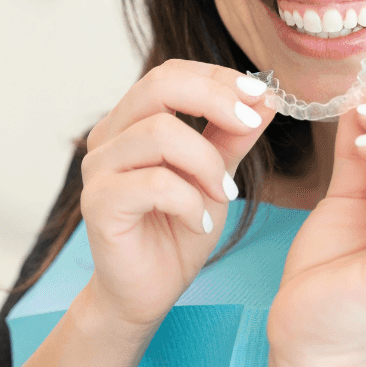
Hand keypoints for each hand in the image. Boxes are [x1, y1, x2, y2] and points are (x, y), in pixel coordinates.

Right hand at [78, 60, 275, 331]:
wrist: (148, 292)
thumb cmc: (177, 231)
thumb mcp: (216, 176)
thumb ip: (234, 137)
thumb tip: (267, 97)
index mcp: (132, 121)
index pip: (172, 74)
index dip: (218, 78)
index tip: (262, 95)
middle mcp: (109, 136)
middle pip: (159, 86)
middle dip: (215, 100)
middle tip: (250, 125)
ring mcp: (99, 168)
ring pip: (160, 133)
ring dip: (207, 162)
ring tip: (223, 195)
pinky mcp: (98, 203)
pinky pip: (154, 183)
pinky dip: (190, 201)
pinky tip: (201, 223)